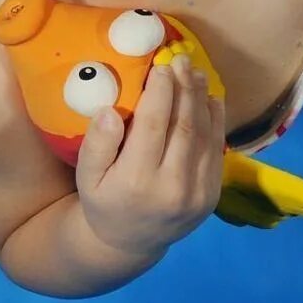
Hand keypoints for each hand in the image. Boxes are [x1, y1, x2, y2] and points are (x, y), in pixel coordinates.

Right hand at [73, 55, 226, 256]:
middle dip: (184, 87)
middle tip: (180, 58)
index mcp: (136, 181)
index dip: (160, 91)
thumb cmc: (104, 201)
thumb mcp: (86, 176)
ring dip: (201, 98)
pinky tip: (209, 97)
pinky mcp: (212, 195)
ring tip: (194, 71)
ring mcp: (197, 193)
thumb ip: (97, 144)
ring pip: (203, 134)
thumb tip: (110, 110)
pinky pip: (216, 149)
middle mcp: (171, 188)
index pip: (153, 125)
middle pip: (183, 125)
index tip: (159, 65)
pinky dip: (215, 119)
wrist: (131, 243)